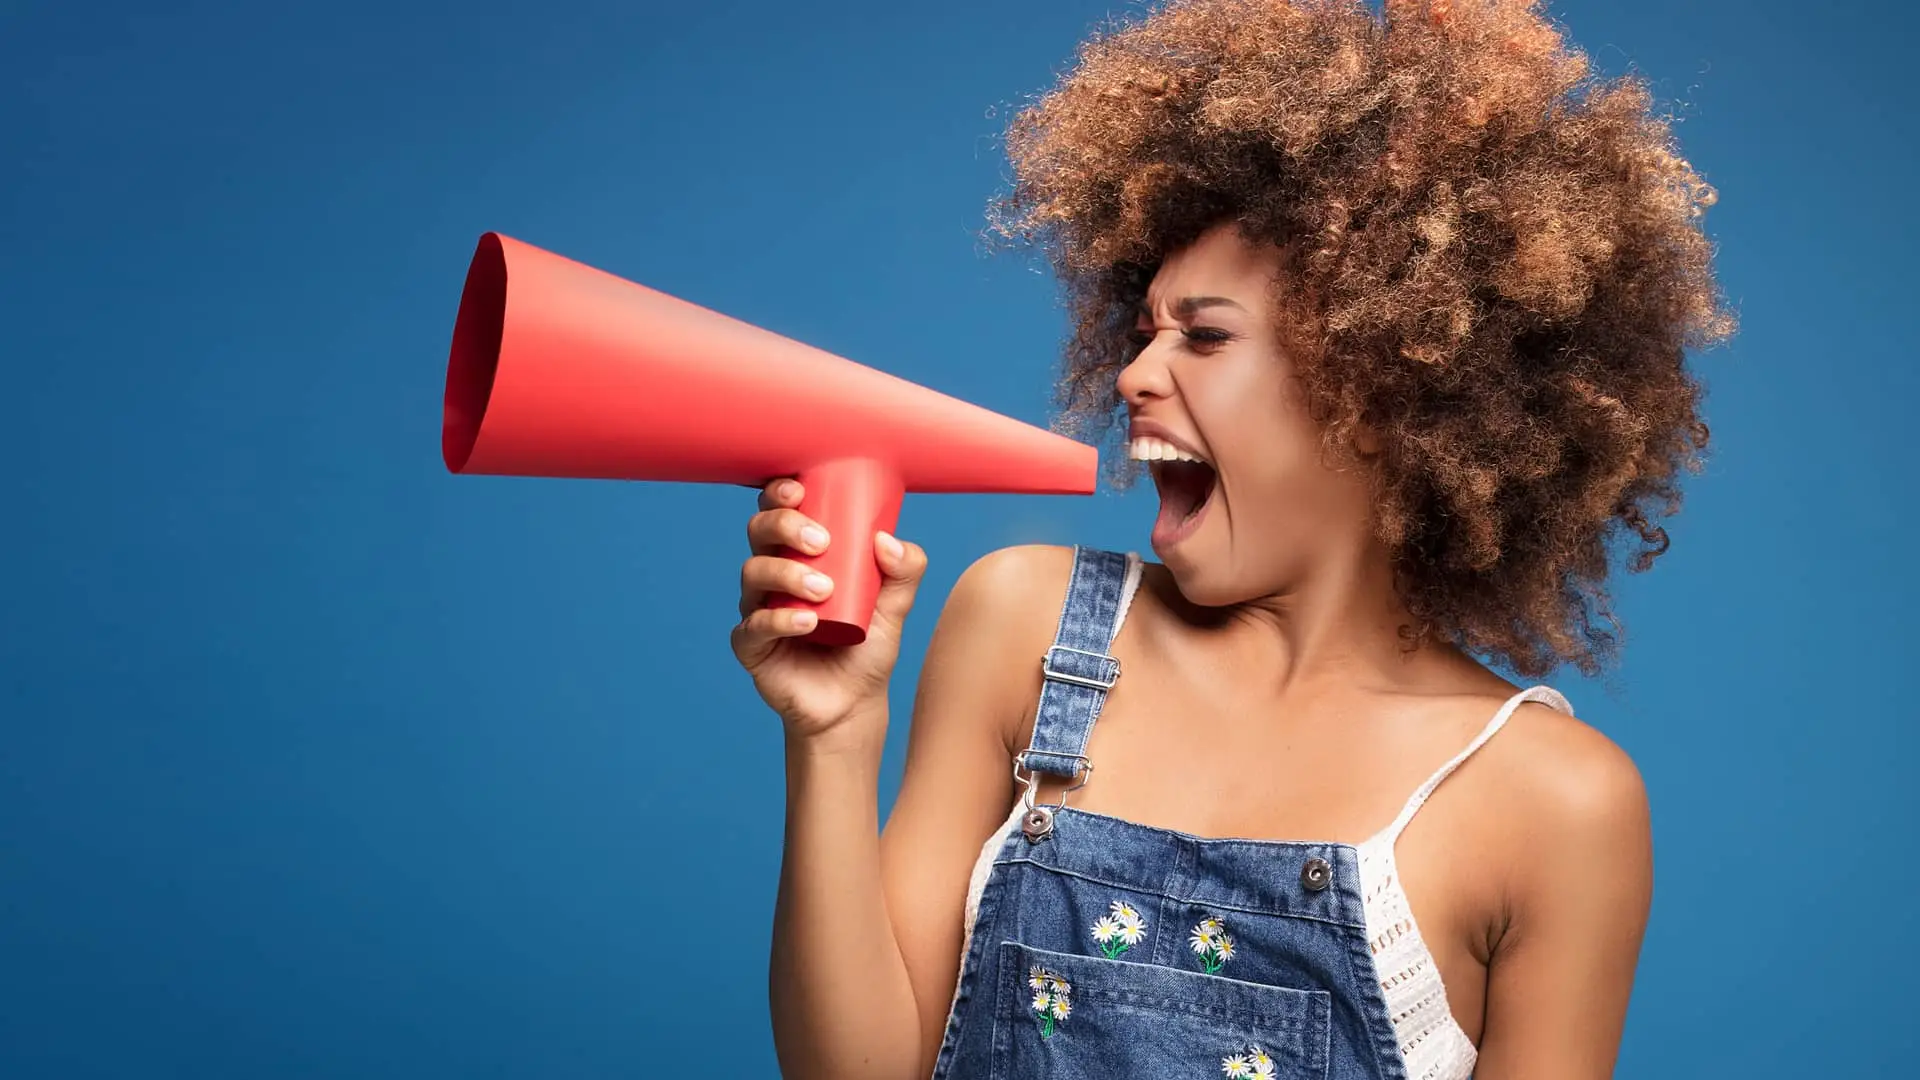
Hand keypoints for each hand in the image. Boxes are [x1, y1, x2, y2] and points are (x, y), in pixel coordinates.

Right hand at [730, 478, 928, 746]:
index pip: (778, 510)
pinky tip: (806, 622)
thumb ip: (904, 571)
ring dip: (786, 574)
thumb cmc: (868, 646)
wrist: (854, 703)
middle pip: (760, 533)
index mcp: (798, 553)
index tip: (800, 489)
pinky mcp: (751, 646)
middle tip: (821, 542)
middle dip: (785, 526)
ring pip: (753, 574)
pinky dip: (778, 620)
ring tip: (823, 590)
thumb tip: (886, 539)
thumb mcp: (895, 605)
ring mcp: (757, 608)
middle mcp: (772, 574)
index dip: (779, 493)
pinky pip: (752, 626)